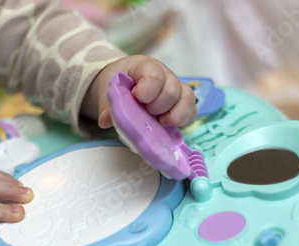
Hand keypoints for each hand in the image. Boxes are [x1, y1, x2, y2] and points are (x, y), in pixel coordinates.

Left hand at [82, 55, 197, 129]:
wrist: (123, 86)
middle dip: (158, 106)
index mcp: (144, 67)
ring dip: (174, 115)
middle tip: (145, 113)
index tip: (137, 99)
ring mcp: (176, 89)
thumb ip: (107, 106)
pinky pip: (192, 110)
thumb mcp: (107, 93)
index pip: (154, 74)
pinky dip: (183, 120)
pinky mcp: (181, 103)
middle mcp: (165, 75)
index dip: (148, 90)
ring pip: (187, 98)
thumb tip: (106, 120)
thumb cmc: (118, 86)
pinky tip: (168, 126)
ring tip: (159, 123)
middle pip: (172, 89)